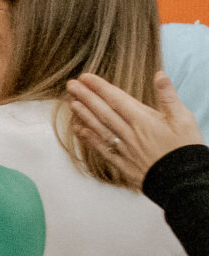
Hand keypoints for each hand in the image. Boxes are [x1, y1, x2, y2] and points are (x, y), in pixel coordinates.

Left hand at [65, 70, 200, 186]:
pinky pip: (100, 147)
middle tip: (71, 85)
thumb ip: (168, 96)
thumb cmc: (185, 148)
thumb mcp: (183, 118)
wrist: (183, 180)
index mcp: (143, 120)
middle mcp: (128, 133)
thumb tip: (160, 75)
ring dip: (83, 114)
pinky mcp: (121, 162)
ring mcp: (122, 148)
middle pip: (102, 111)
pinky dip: (88, 138)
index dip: (99, 87)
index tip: (85, 77)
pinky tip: (78, 129)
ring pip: (98, 128)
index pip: (116, 99)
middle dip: (85, 97)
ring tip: (71, 102)